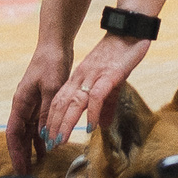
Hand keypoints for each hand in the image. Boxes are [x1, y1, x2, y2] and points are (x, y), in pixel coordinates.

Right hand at [4, 40, 72, 173]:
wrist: (55, 45)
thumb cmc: (51, 63)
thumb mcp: (52, 88)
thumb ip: (48, 113)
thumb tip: (44, 137)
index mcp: (21, 103)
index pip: (14, 134)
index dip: (16, 153)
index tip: (20, 169)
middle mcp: (24, 106)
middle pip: (19, 136)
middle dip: (21, 155)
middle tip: (27, 175)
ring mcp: (32, 104)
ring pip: (28, 132)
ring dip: (30, 148)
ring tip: (36, 166)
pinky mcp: (42, 102)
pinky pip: (38, 125)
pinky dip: (41, 137)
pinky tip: (47, 148)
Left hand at [41, 34, 154, 157]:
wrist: (129, 31)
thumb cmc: (119, 57)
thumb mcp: (109, 84)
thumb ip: (105, 106)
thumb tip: (101, 126)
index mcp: (79, 79)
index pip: (59, 101)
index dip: (52, 120)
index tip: (48, 137)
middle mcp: (81, 77)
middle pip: (61, 104)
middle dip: (54, 126)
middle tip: (49, 145)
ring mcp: (94, 76)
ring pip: (74, 102)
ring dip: (66, 122)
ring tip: (60, 140)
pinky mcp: (109, 75)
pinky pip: (97, 96)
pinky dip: (92, 113)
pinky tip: (91, 127)